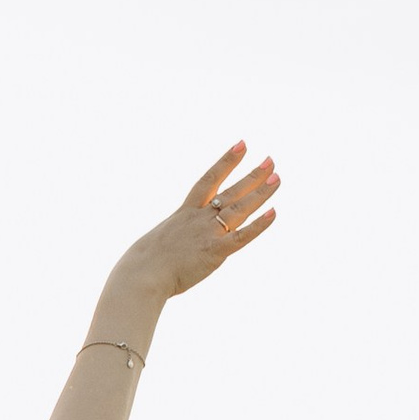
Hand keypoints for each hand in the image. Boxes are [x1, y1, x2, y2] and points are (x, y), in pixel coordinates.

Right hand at [121, 142, 279, 303]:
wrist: (141, 274)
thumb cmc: (144, 264)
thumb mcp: (159, 242)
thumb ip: (175, 239)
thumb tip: (176, 245)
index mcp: (185, 212)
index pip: (209, 180)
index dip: (226, 161)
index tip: (242, 145)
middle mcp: (199, 218)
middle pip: (231, 191)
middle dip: (252, 175)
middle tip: (271, 161)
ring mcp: (208, 233)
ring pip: (239, 208)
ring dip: (260, 192)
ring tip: (277, 178)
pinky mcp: (214, 252)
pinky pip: (241, 236)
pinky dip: (258, 225)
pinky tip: (274, 212)